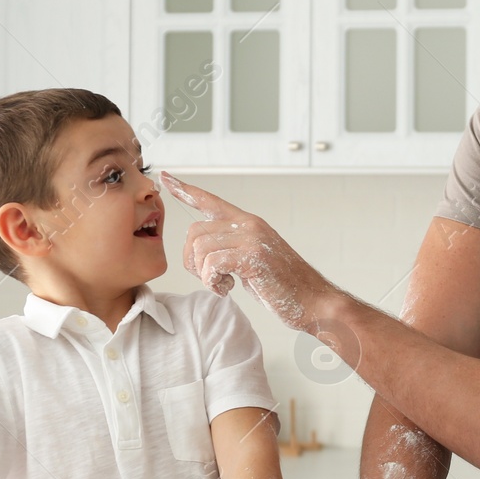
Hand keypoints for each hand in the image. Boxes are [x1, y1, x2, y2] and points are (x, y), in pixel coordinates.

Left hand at [160, 172, 334, 330]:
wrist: (314, 301)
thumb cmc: (284, 286)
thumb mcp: (254, 259)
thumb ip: (232, 248)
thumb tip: (206, 251)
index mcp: (248, 223)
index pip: (210, 200)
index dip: (186, 190)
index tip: (165, 178)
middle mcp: (249, 225)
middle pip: (195, 232)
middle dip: (191, 261)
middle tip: (209, 279)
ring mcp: (252, 238)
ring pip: (201, 249)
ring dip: (204, 275)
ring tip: (222, 286)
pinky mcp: (253, 256)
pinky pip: (213, 263)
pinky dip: (213, 281)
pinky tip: (227, 289)